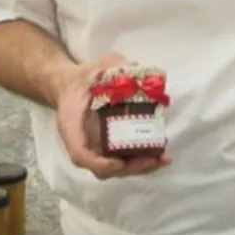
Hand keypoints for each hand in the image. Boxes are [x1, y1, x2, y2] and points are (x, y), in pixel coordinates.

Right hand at [54, 52, 170, 180]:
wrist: (72, 86)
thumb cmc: (83, 79)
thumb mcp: (96, 66)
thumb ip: (114, 65)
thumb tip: (135, 70)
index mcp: (72, 125)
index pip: (80, 154)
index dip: (100, 163)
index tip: (119, 162)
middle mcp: (83, 143)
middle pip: (103, 169)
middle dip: (130, 167)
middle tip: (153, 159)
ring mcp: (97, 148)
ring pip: (116, 169)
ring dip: (140, 168)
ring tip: (162, 160)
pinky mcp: (110, 147)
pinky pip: (124, 161)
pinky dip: (142, 162)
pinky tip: (162, 157)